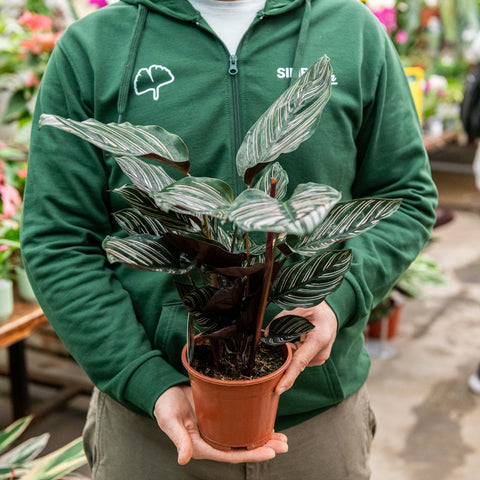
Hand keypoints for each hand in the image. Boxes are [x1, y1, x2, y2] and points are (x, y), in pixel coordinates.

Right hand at [154, 384, 287, 464]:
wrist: (164, 390)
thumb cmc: (165, 406)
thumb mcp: (169, 421)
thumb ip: (178, 439)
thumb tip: (183, 459)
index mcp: (202, 446)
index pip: (231, 454)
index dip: (251, 454)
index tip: (271, 451)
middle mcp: (213, 440)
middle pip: (242, 447)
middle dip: (264, 447)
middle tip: (284, 445)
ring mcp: (218, 429)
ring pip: (244, 437)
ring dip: (263, 438)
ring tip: (282, 438)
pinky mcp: (221, 416)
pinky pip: (240, 423)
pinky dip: (254, 423)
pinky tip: (267, 422)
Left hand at [275, 301, 336, 394]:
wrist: (330, 312)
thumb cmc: (314, 308)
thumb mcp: (296, 309)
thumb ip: (279, 323)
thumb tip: (266, 337)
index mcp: (319, 339)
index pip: (299, 362)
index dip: (288, 377)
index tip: (278, 390)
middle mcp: (322, 352)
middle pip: (294, 361)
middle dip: (284, 353)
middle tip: (289, 333)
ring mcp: (321, 358)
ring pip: (295, 360)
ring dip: (290, 350)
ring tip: (298, 333)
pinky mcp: (318, 359)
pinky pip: (299, 358)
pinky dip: (294, 350)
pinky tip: (299, 338)